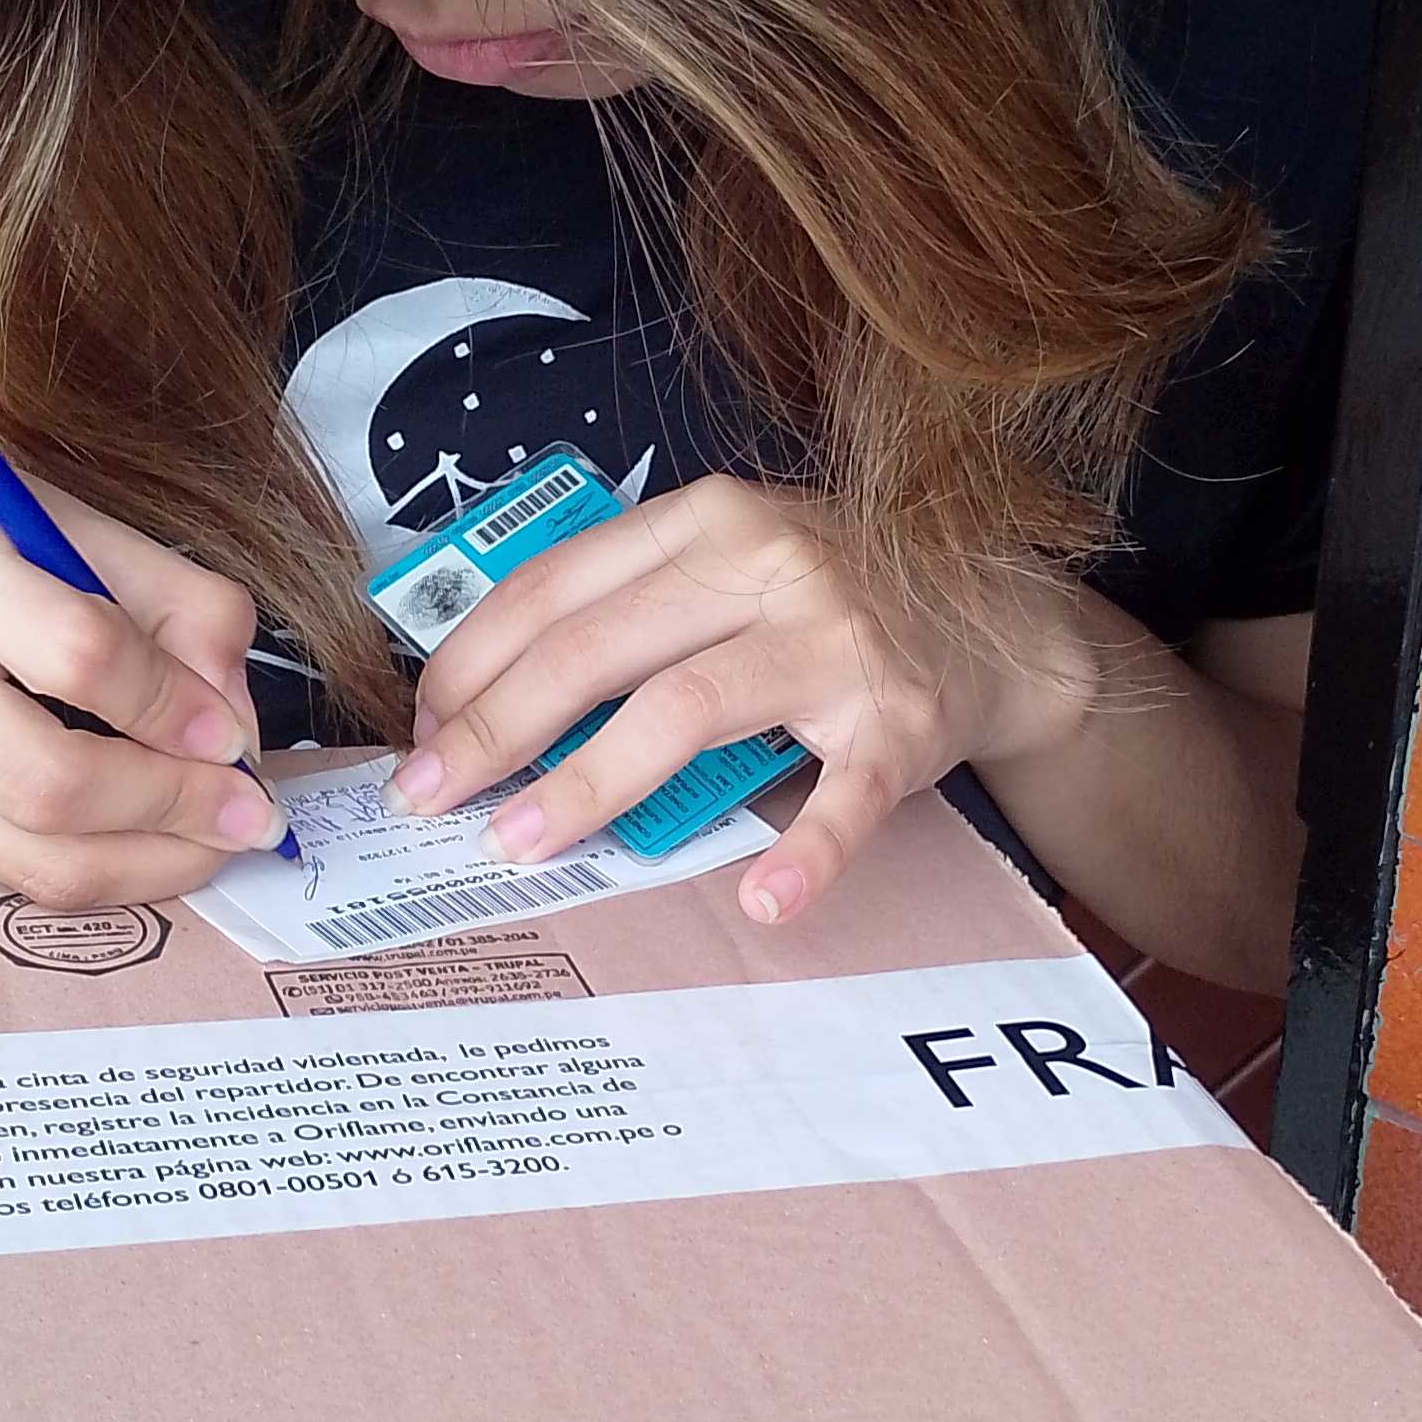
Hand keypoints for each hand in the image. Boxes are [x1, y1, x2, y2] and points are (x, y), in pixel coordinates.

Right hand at [0, 445, 281, 900]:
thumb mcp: (53, 513)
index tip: (236, 735)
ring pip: (22, 854)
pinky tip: (143, 843)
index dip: (174, 707)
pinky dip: (90, 868)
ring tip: (213, 844)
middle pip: (46, 780)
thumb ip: (167, 596)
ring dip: (144, 866)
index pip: (77, 654)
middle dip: (170, 808)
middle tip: (248, 812)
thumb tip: (234, 712)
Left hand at [393, 474, 1096, 922]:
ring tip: (518, 843)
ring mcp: (837, 641)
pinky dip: (804, 852)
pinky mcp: (900, 721)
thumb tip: (488, 692)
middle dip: (494, 729)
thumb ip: (635, 603)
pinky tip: (761, 902)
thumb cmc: (837, 598)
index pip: (556, 587)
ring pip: (684, 709)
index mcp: (710, 518)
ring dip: (589, 784)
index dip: (472, 664)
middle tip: (428, 800)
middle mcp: (769, 562)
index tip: (419, 733)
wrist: (1002, 618)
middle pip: (598, 649)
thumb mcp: (736, 558)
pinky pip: (843, 796)